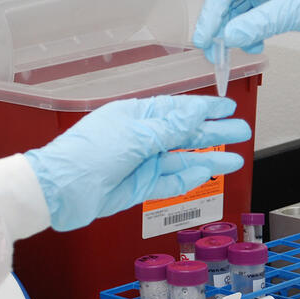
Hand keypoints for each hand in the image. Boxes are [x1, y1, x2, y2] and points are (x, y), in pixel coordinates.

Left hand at [24, 95, 249, 230]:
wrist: (58, 191)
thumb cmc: (85, 155)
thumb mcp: (134, 135)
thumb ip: (169, 128)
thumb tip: (196, 114)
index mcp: (136, 116)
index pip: (178, 109)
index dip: (205, 108)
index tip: (228, 106)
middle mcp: (140, 138)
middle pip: (185, 134)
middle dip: (214, 132)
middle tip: (241, 131)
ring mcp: (141, 163)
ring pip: (182, 159)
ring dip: (209, 158)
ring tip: (235, 158)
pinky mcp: (138, 187)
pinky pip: (169, 182)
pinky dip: (187, 179)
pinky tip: (205, 174)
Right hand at [192, 0, 299, 54]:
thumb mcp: (293, 10)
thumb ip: (257, 24)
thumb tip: (227, 37)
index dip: (210, 15)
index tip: (204, 40)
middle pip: (229, 1)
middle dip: (221, 27)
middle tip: (216, 53)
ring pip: (242, 12)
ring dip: (238, 32)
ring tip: (243, 50)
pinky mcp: (283, 2)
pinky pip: (257, 18)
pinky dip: (252, 32)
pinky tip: (257, 44)